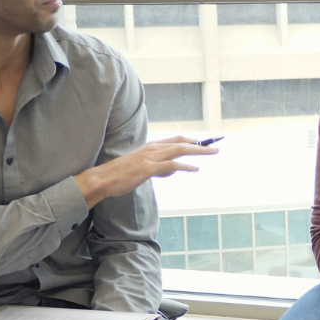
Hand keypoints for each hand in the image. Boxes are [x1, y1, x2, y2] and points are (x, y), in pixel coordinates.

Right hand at [74, 135, 217, 206]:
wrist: (104, 179)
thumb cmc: (121, 175)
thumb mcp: (142, 168)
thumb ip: (158, 167)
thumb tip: (172, 170)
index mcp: (150, 147)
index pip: (175, 139)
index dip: (191, 140)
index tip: (204, 142)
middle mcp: (152, 148)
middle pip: (182, 142)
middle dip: (200, 143)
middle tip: (215, 145)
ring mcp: (151, 157)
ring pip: (180, 150)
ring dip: (198, 150)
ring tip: (212, 152)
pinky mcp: (148, 168)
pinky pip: (172, 165)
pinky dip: (185, 166)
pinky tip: (195, 169)